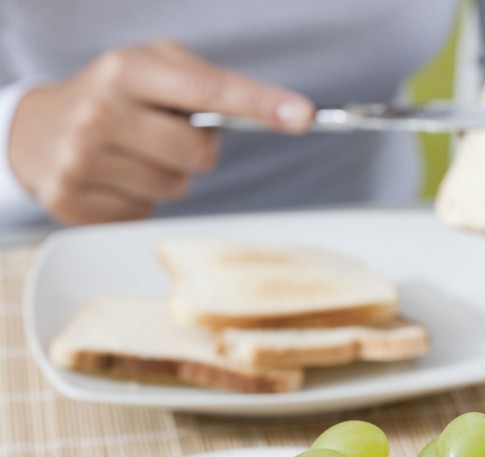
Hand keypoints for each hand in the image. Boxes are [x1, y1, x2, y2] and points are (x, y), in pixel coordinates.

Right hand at [9, 41, 314, 224]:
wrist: (36, 130)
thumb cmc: (114, 97)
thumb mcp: (151, 69)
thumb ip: (206, 83)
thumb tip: (276, 112)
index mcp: (127, 71)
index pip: (209, 90)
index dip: (260, 104)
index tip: (301, 116)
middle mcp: (101, 113)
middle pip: (197, 154)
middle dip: (194, 150)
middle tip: (164, 136)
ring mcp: (81, 160)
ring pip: (174, 189)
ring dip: (167, 176)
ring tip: (135, 155)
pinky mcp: (71, 200)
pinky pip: (144, 214)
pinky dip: (140, 199)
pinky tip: (115, 177)